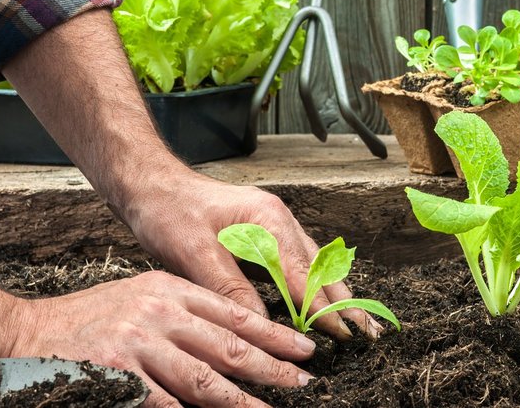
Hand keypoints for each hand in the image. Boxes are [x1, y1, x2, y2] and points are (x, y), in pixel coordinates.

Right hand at [11, 270, 314, 406]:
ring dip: (243, 400)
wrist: (24, 334)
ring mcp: (137, 346)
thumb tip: (229, 339)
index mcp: (167, 290)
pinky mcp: (117, 376)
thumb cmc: (87, 321)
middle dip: (271, 366)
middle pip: (227, 345)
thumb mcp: (139, 299)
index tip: (303, 348)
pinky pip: (165, 403)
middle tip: (304, 382)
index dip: (272, 333)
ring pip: (204, 379)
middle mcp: (157, 313)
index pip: (232, 312)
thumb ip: (181, 315)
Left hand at [122, 165, 383, 340]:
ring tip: (357, 322)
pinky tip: (323, 300)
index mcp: (267, 219)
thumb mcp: (193, 252)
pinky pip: (299, 261)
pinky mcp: (264, 232)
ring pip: (315, 264)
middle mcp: (278, 219)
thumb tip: (259, 324)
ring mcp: (274, 224)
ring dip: (335, 293)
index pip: (304, 274)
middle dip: (344, 301)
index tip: (342, 334)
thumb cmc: (168, 211)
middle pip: (321, 267)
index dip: (323, 307)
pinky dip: (315, 283)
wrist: (150, 184)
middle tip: (368, 333)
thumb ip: (230, 287)